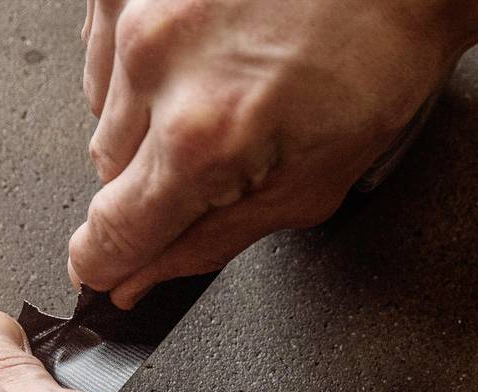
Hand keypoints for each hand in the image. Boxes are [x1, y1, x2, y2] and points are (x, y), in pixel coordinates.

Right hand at [73, 0, 469, 306]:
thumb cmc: (377, 60)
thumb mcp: (305, 188)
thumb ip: (205, 244)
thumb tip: (137, 280)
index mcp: (201, 138)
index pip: (111, 234)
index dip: (103, 263)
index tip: (100, 272)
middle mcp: (156, 65)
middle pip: (107, 175)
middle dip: (149, 179)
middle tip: (216, 151)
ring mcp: (139, 7)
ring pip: (103, 114)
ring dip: (145, 118)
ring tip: (214, 87)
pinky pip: (103, 53)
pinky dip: (140, 67)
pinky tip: (196, 53)